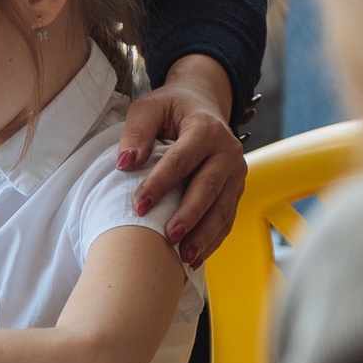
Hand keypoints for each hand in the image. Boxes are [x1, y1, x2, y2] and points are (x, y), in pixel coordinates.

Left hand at [119, 54, 244, 268]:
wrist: (202, 104)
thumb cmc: (170, 109)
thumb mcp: (148, 109)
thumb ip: (136, 132)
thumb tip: (125, 163)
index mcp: (206, 128)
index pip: (182, 160)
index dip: (160, 184)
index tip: (138, 206)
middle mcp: (228, 150)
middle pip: (208, 188)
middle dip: (188, 216)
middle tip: (168, 238)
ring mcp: (236, 172)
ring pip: (223, 208)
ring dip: (205, 235)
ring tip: (186, 257)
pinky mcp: (236, 189)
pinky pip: (227, 218)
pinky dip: (213, 239)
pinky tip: (196, 257)